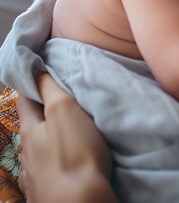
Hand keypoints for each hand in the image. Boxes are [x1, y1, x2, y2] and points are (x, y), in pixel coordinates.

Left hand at [16, 73, 115, 202]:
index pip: (25, 101)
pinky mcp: (44, 193)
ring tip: (68, 135)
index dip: (33, 86)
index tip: (45, 75)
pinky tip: (62, 165)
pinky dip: (53, 164)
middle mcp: (26, 153)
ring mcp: (33, 176)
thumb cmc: (74, 153)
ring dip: (49, 141)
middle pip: (31, 127)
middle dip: (43, 115)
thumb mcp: (64, 109)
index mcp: (29, 130)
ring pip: (38, 151)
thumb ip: (50, 89)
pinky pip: (46, 173)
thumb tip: (36, 68)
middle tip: (64, 104)